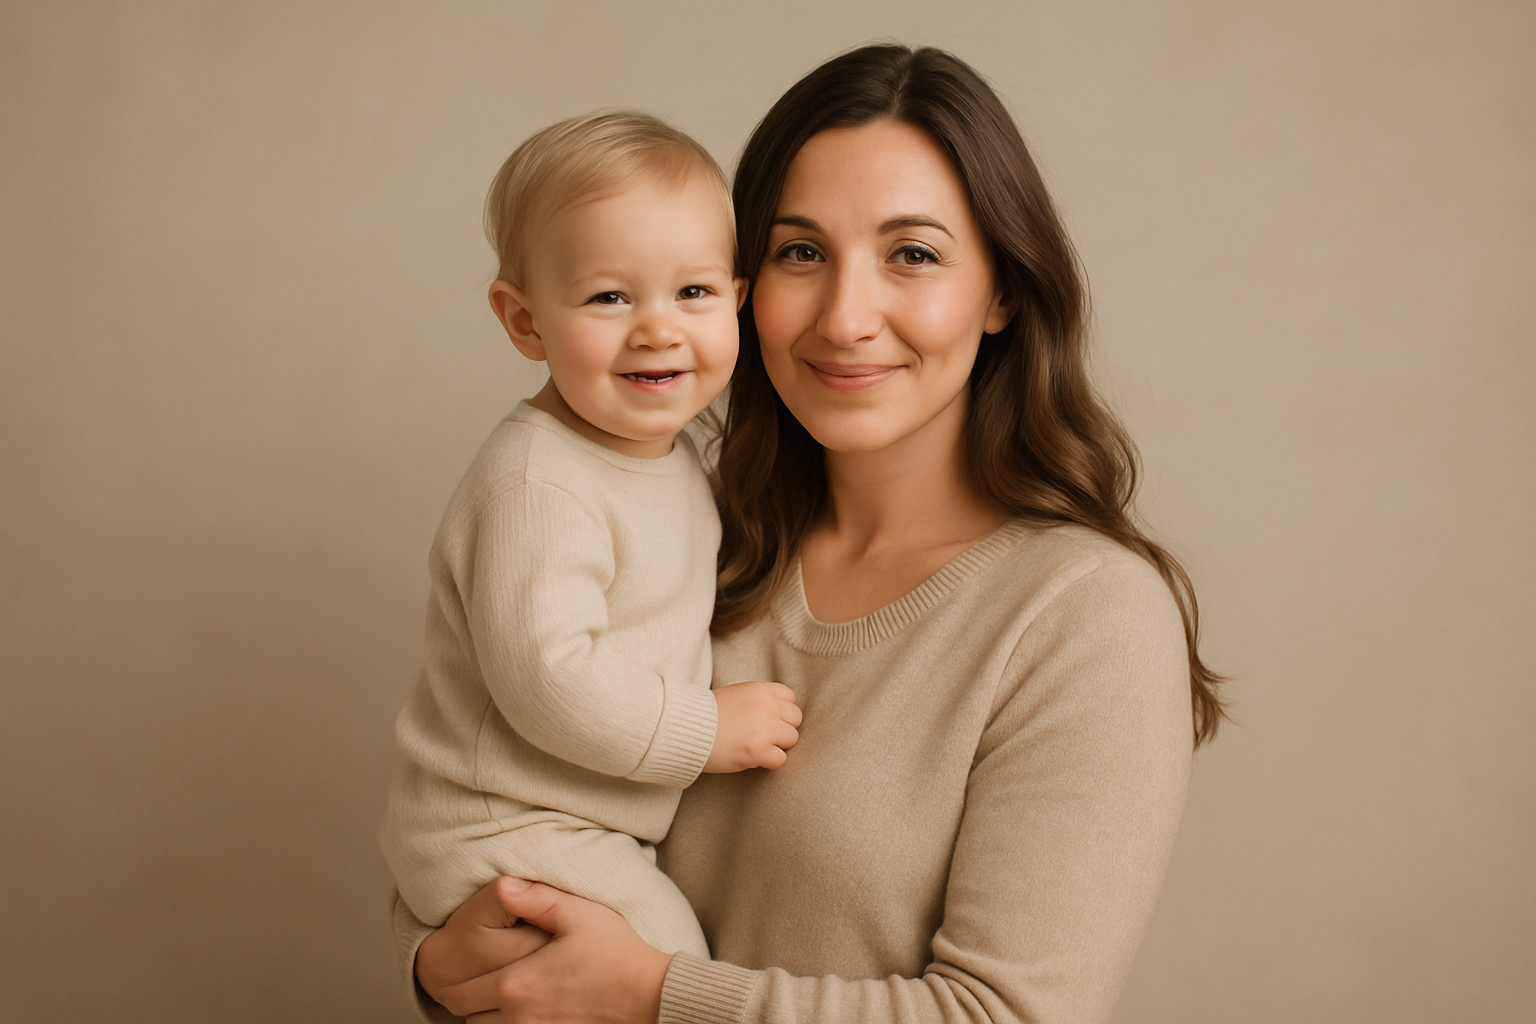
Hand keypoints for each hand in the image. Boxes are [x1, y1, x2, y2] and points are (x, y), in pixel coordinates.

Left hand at [434, 878, 673, 1023]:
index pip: (457, 996)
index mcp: (516, 984)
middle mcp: (520, 1018)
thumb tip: (502, 885)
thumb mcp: (577, 914)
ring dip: (489, 1017)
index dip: (453, 983)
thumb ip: (536, 900)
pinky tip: (529, 1010)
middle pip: (468, 1019)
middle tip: (482, 979)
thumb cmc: (616, 952)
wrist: (650, 994)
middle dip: (470, 1000)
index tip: (459, 970)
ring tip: (507, 993)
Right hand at [705, 680, 800, 772]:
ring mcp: (764, 728)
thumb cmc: (707, 714)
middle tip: (762, 735)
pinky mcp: (758, 750)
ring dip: (776, 745)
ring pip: (791, 739)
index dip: (780, 711)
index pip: (791, 698)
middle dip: (781, 729)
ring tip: (755, 746)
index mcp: (761, 689)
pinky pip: (780, 760)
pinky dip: (769, 762)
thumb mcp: (737, 694)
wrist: (686, 728)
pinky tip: (752, 758)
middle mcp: (767, 706)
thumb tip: (780, 714)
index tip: (767, 719)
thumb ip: (759, 699)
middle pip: (795, 719)